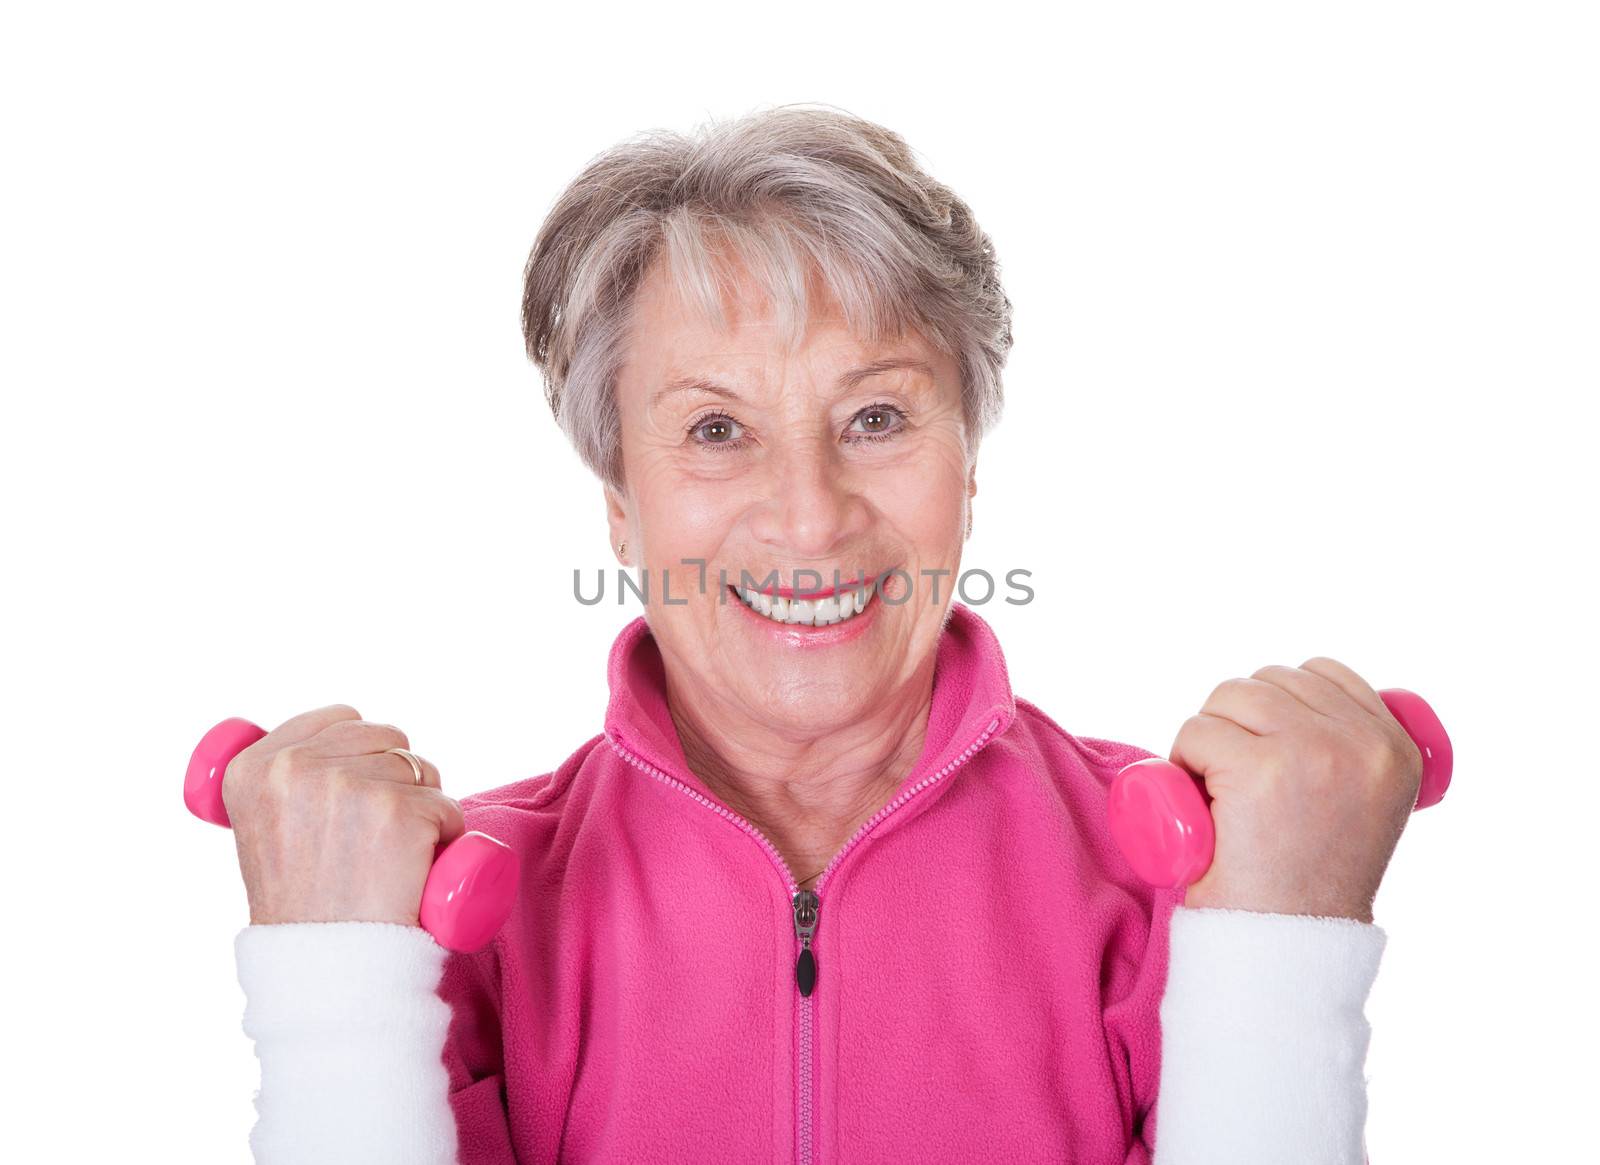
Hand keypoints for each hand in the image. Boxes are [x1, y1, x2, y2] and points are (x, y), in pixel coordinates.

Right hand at [220, 704, 466, 926]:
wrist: (329, 972)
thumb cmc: (306, 912)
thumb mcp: (267, 834)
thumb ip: (287, 788)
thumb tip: (322, 750)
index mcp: (254, 768)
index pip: (339, 717)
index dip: (361, 751)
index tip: (357, 794)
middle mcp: (295, 768)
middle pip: (387, 738)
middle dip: (397, 778)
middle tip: (375, 839)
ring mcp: (349, 785)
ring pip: (422, 770)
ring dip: (423, 808)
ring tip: (390, 861)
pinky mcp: (400, 809)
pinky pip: (448, 807)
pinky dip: (448, 837)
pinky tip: (416, 872)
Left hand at [1170, 658, 1422, 921]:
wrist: (1286, 950)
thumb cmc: (1306, 886)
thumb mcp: (1359, 808)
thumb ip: (1351, 758)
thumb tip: (1306, 706)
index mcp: (1396, 748)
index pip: (1324, 673)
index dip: (1280, 704)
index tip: (1266, 752)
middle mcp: (1364, 743)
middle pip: (1269, 681)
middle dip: (1238, 719)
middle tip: (1232, 782)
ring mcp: (1313, 751)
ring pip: (1229, 698)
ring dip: (1208, 736)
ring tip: (1215, 791)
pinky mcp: (1261, 768)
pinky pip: (1197, 732)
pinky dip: (1182, 759)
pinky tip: (1198, 801)